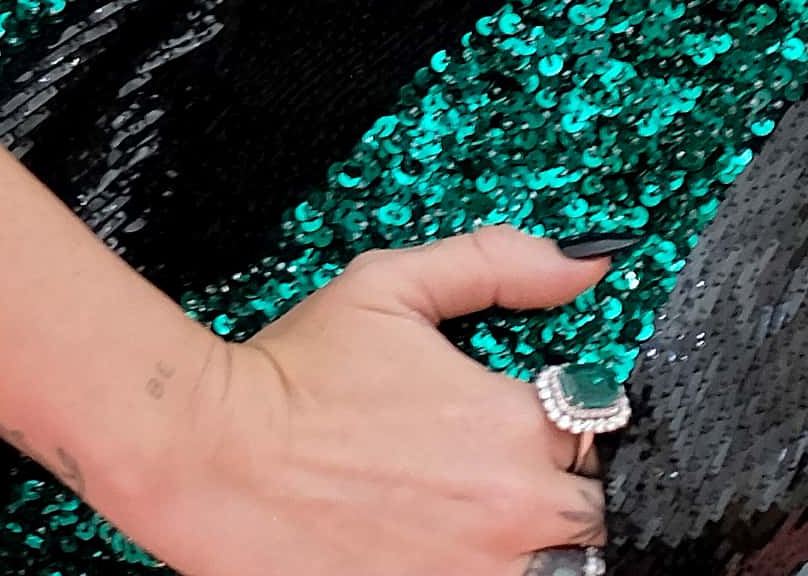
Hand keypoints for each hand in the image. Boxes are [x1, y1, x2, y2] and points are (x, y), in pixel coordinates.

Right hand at [103, 228, 615, 575]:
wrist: (213, 457)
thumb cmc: (298, 373)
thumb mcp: (397, 287)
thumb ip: (499, 264)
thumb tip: (587, 261)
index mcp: (510, 428)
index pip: (594, 429)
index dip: (566, 420)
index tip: (533, 415)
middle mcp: (507, 514)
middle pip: (589, 514)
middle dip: (559, 487)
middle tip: (503, 469)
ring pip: (553, 564)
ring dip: (530, 540)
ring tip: (476, 513)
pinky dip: (485, 567)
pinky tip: (442, 543)